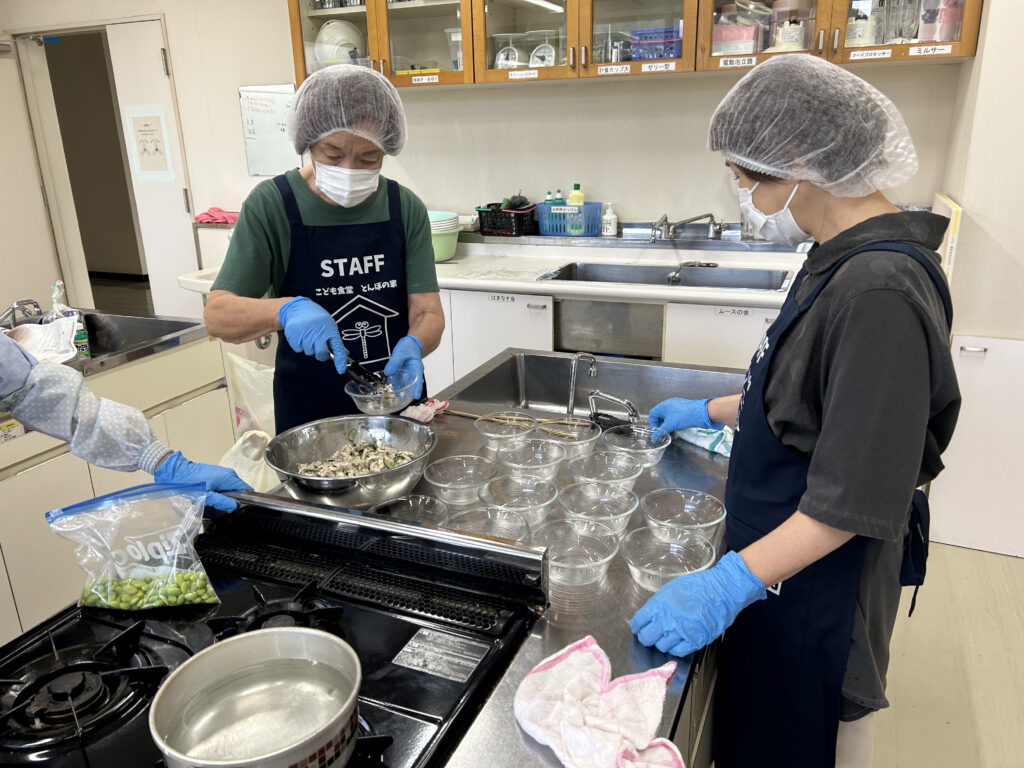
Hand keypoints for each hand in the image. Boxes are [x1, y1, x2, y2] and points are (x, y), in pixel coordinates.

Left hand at [154, 451, 251, 511]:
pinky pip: (225, 485)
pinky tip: (212, 495)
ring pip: (232, 488)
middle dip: (233, 499)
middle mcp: (229, 473)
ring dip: (226, 496)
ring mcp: (223, 472)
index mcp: (229, 477)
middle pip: (240, 489)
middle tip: (222, 505)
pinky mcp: (218, 474)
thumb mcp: (206, 496)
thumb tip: (234, 506)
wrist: (178, 472)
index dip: (245, 499)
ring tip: (215, 500)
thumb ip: (221, 501)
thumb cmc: (191, 483)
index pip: (246, 489)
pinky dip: (221, 491)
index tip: (236, 507)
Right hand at [277, 297, 346, 373]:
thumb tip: (344, 353)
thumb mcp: (329, 325)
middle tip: (318, 345)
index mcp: (329, 329)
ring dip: (309, 347)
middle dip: (320, 353)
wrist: (297, 308)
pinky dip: (300, 345)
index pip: (337, 348)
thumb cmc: (315, 317)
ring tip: (308, 335)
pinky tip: (301, 335)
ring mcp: (306, 334)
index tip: (341, 369)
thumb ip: (335, 340)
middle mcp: (318, 332)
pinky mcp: (294, 335)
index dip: (340, 360)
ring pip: (309, 352)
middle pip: (321, 354)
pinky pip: (298, 349)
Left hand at [384, 336, 423, 398]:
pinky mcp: (401, 374)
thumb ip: (394, 362)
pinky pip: (398, 382)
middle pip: (411, 386)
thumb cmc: (409, 347)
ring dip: (399, 391)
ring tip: (393, 398)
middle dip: (407, 394)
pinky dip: (394, 385)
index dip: (417, 389)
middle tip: (400, 401)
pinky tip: (388, 388)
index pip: (418, 380)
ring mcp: (407, 375)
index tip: (416, 397)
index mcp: (417, 368)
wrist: (409, 344)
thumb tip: (388, 372)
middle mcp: (413, 374)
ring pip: (404, 385)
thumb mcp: (400, 353)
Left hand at [629, 551, 765, 656]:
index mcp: (660, 604)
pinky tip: (677, 642)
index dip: (637, 626)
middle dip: (646, 637)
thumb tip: (649, 615)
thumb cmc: (699, 586)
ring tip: (666, 637)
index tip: (639, 627)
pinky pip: (678, 651)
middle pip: (647, 638)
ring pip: (661, 646)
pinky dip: (675, 649)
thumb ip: (658, 604)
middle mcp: (669, 619)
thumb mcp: (671, 589)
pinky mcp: (696, 640)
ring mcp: (682, 631)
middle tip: (650, 635)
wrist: (723, 590)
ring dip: (662, 643)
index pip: (639, 622)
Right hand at [648, 397, 717, 440]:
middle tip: (663, 432)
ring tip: (671, 431)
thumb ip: (661, 431)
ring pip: (668, 417)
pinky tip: (678, 428)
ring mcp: (677, 407)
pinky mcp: (684, 410)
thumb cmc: (686, 415)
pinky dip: (675, 423)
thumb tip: (654, 437)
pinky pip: (675, 417)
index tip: (656, 431)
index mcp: (664, 405)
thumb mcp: (671, 425)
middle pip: (660, 415)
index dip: (653, 423)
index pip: (653, 414)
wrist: (702, 413)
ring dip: (668, 424)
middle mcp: (670, 404)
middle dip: (661, 424)